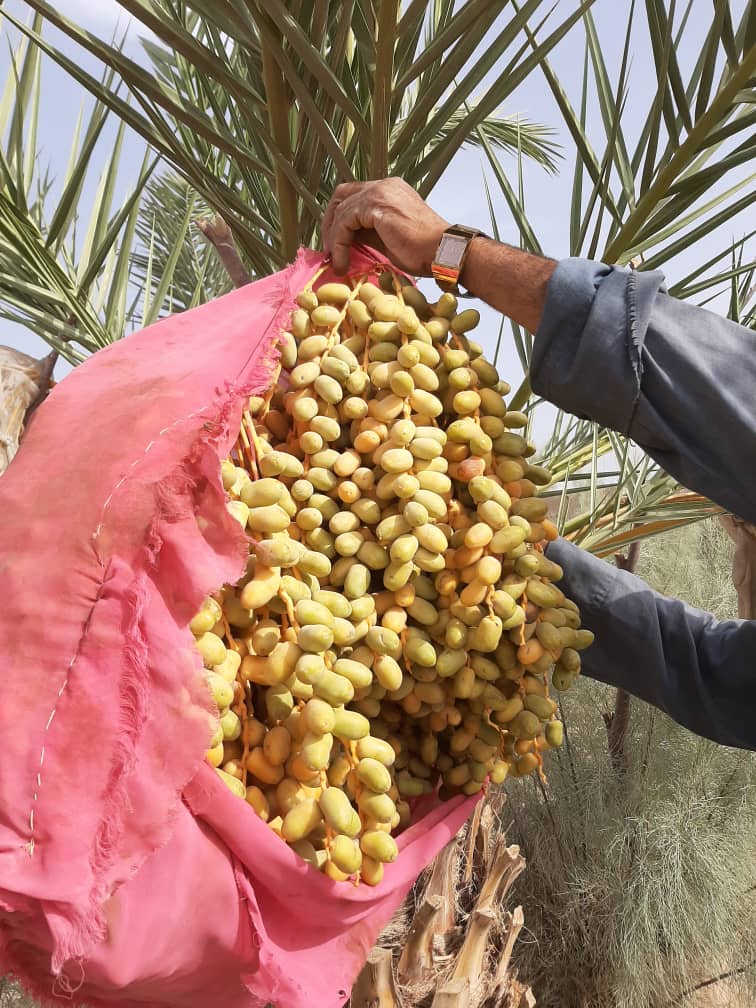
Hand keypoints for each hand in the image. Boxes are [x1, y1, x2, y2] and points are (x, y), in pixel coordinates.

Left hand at [322, 178, 448, 275]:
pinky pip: (345, 222)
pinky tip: (343, 262)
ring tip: (337, 262)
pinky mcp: (377, 206)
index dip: (339, 220)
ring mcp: (381, 192)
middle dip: (330, 224)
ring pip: (341, 210)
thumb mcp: (389, 239)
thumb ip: (368, 233)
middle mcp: (384, 186)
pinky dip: (339, 243)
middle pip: (342, 195)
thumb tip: (347, 240)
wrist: (444, 253)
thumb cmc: (424, 252)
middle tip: (329, 251)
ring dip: (334, 238)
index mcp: (390, 190)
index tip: (336, 245)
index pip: (354, 196)